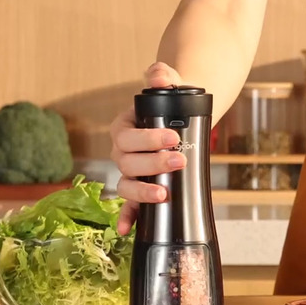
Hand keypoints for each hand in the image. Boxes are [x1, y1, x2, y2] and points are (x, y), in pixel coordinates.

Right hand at [110, 62, 186, 234]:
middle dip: (153, 162)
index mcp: (124, 128)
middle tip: (179, 159)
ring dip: (143, 190)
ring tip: (165, 192)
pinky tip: (127, 229)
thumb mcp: (169, 85)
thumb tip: (158, 75)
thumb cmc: (172, 105)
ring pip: (126, 184)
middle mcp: (122, 152)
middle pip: (127, 162)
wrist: (183, 119)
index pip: (127, 135)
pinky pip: (128, 206)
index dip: (148, 139)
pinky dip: (126, 218)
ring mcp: (130, 173)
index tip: (173, 138)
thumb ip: (162, 77)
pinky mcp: (141, 188)